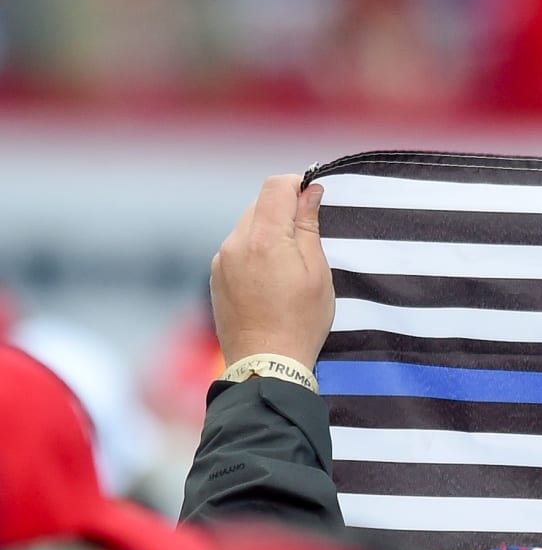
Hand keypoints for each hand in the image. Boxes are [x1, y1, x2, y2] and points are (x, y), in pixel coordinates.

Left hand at [210, 175, 333, 371]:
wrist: (266, 364)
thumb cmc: (300, 323)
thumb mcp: (318, 273)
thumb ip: (309, 227)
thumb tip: (310, 192)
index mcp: (264, 238)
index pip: (276, 186)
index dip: (298, 185)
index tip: (314, 199)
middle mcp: (236, 243)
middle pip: (260, 205)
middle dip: (284, 212)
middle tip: (307, 239)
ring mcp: (221, 260)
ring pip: (247, 227)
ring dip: (268, 234)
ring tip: (288, 267)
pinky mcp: (215, 276)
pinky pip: (237, 250)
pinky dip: (254, 254)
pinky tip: (270, 282)